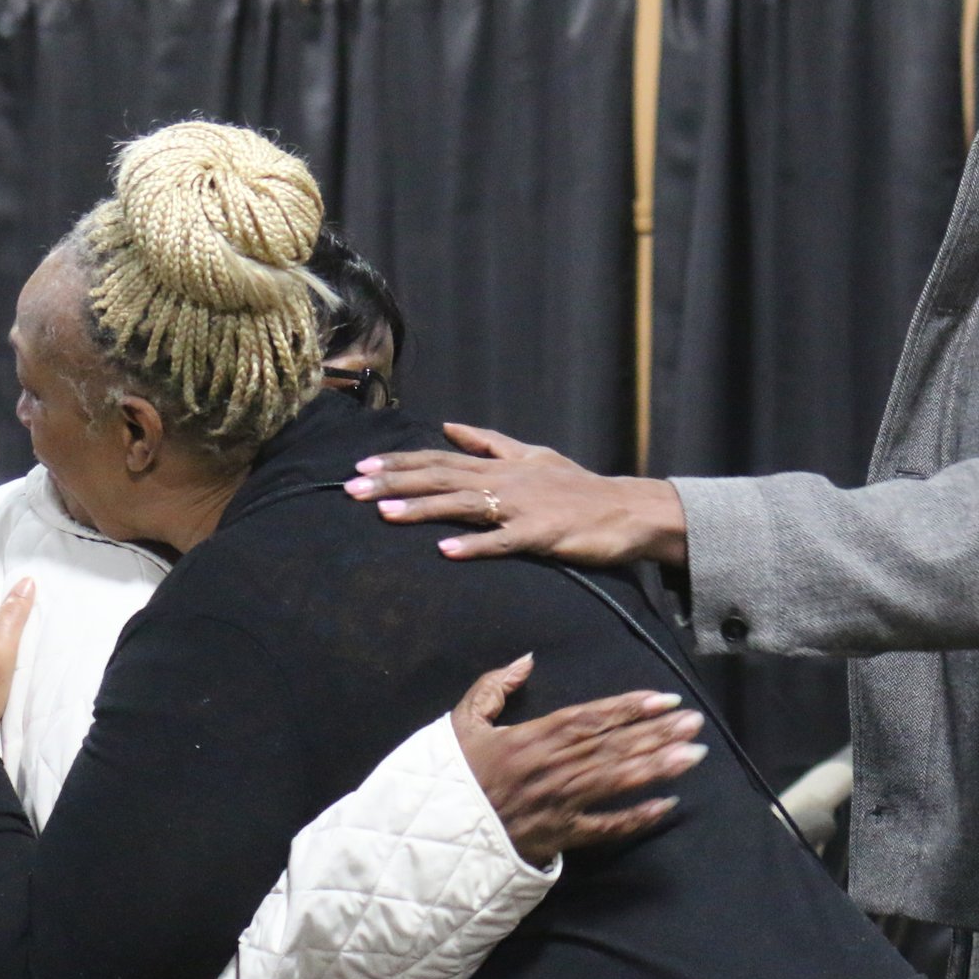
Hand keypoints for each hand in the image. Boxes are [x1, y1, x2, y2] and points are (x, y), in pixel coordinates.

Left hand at [345, 423, 688, 565]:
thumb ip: (488, 442)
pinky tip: (445, 552)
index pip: (440, 458)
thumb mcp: (531, 455)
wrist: (627, 509)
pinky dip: (474, 546)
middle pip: (440, 478)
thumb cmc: (577, 487)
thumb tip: (449, 425)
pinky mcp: (541, 535)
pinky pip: (502, 542)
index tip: (361, 466)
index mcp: (499, 465)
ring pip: (463, 505)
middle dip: (394, 483)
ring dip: (423, 509)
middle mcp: (504, 480)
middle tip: (351, 489)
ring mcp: (521, 507)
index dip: (400, 462)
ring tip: (384, 514)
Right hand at [450, 654, 705, 866]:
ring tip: (694, 754)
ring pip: (617, 782)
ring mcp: (559, 805)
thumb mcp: (462, 722)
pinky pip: (604, 829)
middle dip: (657, 733)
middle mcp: (552, 769)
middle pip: (613, 747)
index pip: (590, 718)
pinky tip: (667, 805)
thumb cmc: (449, 778)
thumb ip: (493, 686)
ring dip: (658, 766)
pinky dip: (636, 819)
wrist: (431, 835)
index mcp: (531, 738)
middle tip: (695, 721)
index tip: (664, 699)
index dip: (629, 707)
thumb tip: (527, 659)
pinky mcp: (559, 837)